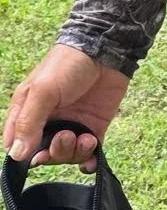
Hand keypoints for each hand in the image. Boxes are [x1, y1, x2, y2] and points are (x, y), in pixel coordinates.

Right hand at [3, 44, 130, 171]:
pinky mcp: (93, 126)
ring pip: (65, 155)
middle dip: (53, 153)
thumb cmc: (68, 64)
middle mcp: (48, 121)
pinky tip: (91, 158)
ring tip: (84, 138)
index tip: (36, 155)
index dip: (24, 155)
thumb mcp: (43, 90)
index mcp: (28, 111)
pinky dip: (88, 160)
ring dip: (72, 153)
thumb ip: (28, 122)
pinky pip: (87, 153)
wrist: (106, 50)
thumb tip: (16, 155)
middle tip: (65, 137)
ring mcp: (72, 125)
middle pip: (42, 153)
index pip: (17, 143)